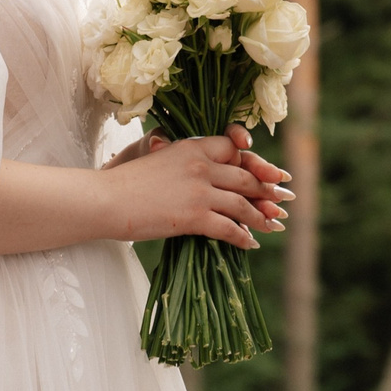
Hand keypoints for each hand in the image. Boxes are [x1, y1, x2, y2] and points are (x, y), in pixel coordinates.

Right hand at [101, 125, 290, 249]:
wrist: (106, 200)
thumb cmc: (125, 182)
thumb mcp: (158, 159)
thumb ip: (182, 162)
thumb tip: (202, 173)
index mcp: (192, 146)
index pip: (233, 149)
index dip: (254, 161)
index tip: (271, 172)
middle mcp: (201, 165)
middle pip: (245, 176)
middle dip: (268, 190)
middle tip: (284, 200)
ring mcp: (199, 190)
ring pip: (242, 203)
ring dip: (261, 216)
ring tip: (273, 225)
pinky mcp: (194, 216)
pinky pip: (228, 228)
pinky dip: (243, 237)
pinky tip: (251, 244)